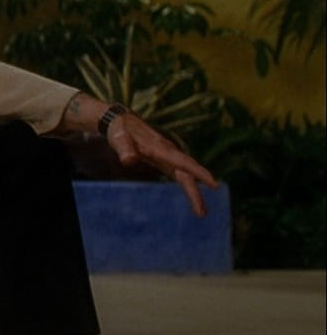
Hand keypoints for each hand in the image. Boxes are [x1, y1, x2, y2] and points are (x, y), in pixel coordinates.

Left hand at [106, 112, 220, 216]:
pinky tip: (193, 196)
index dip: (199, 173)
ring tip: (201, 212)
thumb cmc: (120, 131)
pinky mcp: (165, 159)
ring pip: (186, 174)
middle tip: (202, 214)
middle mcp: (169, 152)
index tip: (215, 185)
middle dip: (196, 193)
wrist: (120, 121)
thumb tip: (128, 161)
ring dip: (194, 192)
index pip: (184, 163)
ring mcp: (168, 156)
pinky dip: (189, 185)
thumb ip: (124, 149)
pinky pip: (181, 173)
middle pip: (187, 174)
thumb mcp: (119, 139)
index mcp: (161, 149)